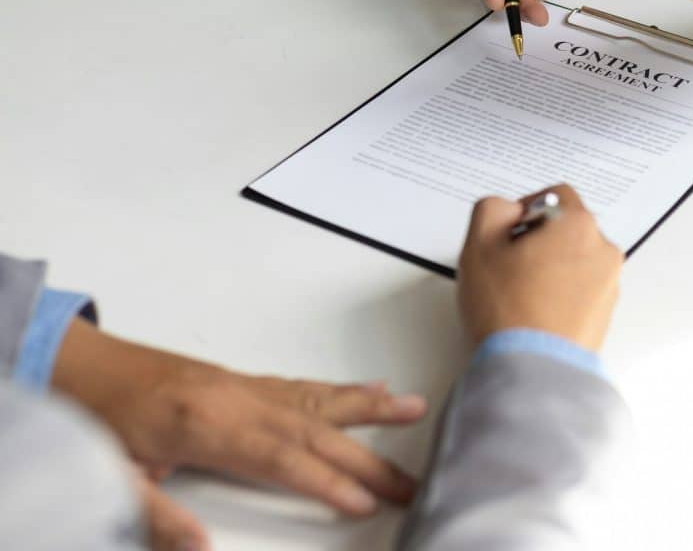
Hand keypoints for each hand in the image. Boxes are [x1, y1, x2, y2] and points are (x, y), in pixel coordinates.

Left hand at [52, 320, 425, 548]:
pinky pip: (307, 386)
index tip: (365, 502)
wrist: (84, 367)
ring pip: (320, 398)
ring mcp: (247, 387)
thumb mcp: (115, 478)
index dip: (325, 482)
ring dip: (371, 407)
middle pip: (316, 429)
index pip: (281, 458)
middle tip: (410, 482)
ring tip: (415, 409)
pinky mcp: (247, 382)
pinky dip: (345, 389)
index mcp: (208, 426)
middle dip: (367, 458)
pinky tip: (374, 388)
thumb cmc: (98, 421)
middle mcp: (240, 400)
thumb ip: (160, 518)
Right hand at [458, 185, 622, 351]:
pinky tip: (534, 312)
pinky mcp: (605, 314)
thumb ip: (492, 209)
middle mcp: (603, 251)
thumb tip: (508, 211)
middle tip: (508, 266)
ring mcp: (608, 284)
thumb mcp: (479, 244)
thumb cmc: (507, 309)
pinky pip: (581, 289)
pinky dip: (560, 292)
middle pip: (567, 228)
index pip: (555, 196)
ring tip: (520, 294)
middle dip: (538, 240)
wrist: (531, 369)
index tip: (506, 234)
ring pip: (574, 260)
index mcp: (578, 225)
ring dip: (550, 267)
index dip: (524, 210)